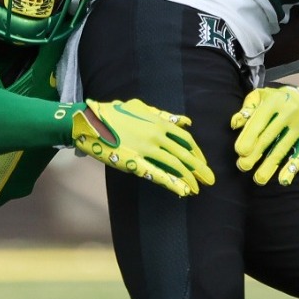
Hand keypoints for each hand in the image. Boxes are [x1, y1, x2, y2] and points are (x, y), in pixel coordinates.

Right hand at [73, 98, 216, 196]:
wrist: (88, 121)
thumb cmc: (112, 113)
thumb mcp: (140, 108)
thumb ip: (163, 115)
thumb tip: (186, 121)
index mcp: (158, 122)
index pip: (186, 140)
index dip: (197, 153)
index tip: (201, 162)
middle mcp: (156, 135)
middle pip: (185, 154)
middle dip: (200, 168)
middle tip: (210, 180)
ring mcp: (146, 149)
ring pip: (175, 165)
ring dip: (189, 178)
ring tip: (198, 188)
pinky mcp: (134, 161)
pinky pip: (157, 174)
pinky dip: (172, 183)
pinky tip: (183, 190)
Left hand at [231, 85, 298, 185]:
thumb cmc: (273, 101)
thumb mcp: (259, 97)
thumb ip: (246, 109)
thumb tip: (234, 124)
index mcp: (274, 101)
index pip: (259, 121)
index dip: (249, 137)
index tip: (240, 151)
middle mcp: (290, 112)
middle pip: (270, 136)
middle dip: (255, 153)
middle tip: (243, 166)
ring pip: (283, 148)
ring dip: (270, 165)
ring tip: (258, 179)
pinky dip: (292, 168)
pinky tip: (283, 180)